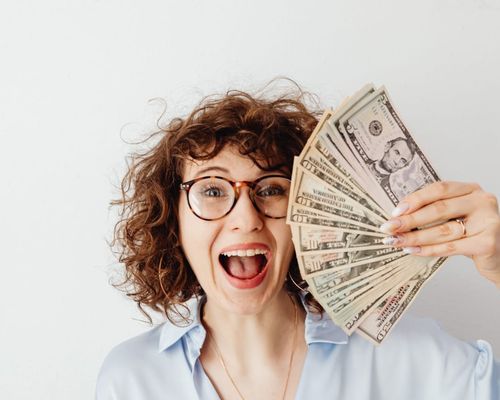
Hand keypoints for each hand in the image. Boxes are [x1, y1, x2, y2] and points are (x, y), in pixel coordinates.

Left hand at [379, 181, 499, 287]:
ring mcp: (488, 222)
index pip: (439, 189)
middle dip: (409, 220)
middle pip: (439, 209)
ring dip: (414, 237)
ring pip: (442, 230)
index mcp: (471, 189)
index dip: (415, 199)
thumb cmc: (471, 233)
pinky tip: (412, 250)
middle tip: (388, 228)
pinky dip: (428, 249)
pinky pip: (450, 247)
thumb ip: (434, 210)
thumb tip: (398, 216)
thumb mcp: (455, 216)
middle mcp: (482, 201)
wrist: (498, 256)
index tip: (394, 212)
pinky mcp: (487, 243)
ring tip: (396, 241)